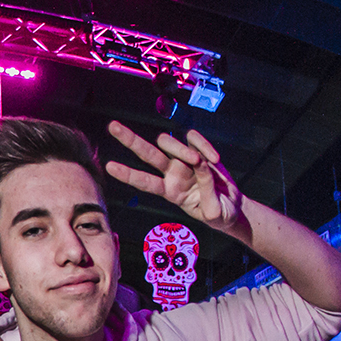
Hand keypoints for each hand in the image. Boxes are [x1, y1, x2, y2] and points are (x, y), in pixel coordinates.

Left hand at [105, 121, 246, 234]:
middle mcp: (171, 173)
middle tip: (112, 126)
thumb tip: (202, 166)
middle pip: (146, 154)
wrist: (232, 206)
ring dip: (183, 150)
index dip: (127, 174)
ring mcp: (183, 160)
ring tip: (203, 163)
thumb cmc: (218, 213)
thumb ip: (208, 194)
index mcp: (169, 192)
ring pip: (169, 143)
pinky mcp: (198, 149)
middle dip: (129, 140)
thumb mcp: (213, 214)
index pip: (144, 182)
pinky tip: (216, 160)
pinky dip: (204, 145)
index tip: (109, 167)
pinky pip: (193, 138)